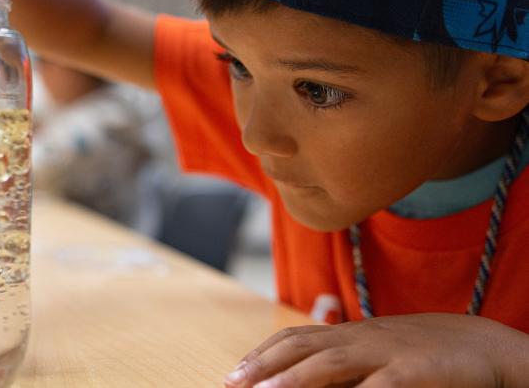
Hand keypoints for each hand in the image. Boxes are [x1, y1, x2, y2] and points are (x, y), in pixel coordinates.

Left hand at [225, 314, 528, 387]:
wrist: (484, 347)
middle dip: (261, 365)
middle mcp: (360, 337)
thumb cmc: (426, 353)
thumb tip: (307, 376)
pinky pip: (378, 387)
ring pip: (328, 362)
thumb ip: (344, 362)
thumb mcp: (379, 353)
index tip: (234, 373)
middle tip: (231, 384)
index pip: (294, 338)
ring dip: (291, 379)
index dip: (261, 354)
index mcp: (350, 333)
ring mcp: (385, 352)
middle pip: (299, 346)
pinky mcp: (412, 372)